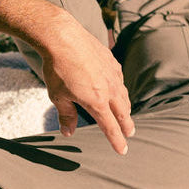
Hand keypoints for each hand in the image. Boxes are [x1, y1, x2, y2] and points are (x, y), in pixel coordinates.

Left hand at [0, 0, 133, 155]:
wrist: (62, 37)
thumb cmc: (57, 69)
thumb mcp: (58, 96)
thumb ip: (66, 116)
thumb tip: (68, 132)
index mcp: (97, 102)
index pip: (110, 127)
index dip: (117, 141)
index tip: (122, 151)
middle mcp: (109, 89)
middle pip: (123, 113)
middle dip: (127, 126)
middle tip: (130, 134)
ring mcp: (112, 73)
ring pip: (123, 95)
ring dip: (125, 108)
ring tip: (125, 115)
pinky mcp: (111, 61)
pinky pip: (119, 79)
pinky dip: (119, 89)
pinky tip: (117, 89)